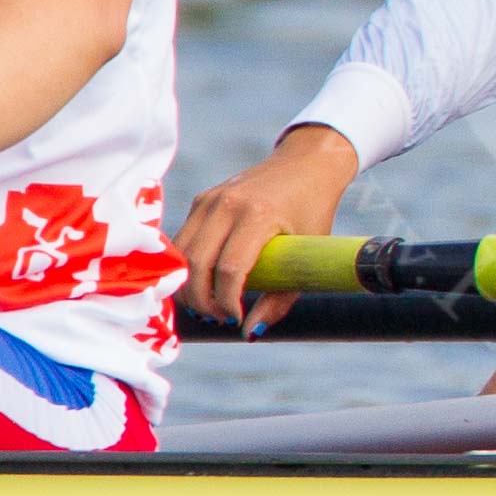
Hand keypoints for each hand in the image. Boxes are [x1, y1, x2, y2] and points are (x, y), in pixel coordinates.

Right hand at [173, 124, 357, 336]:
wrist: (308, 162)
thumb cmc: (314, 209)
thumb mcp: (309, 251)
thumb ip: (281, 297)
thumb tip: (250, 333)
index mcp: (258, 214)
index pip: (228, 269)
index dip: (226, 302)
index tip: (236, 318)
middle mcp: (227, 204)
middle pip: (196, 265)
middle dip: (202, 301)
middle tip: (219, 317)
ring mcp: (209, 199)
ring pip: (181, 255)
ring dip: (188, 287)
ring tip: (209, 305)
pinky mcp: (201, 200)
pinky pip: (182, 241)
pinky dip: (186, 267)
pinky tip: (202, 283)